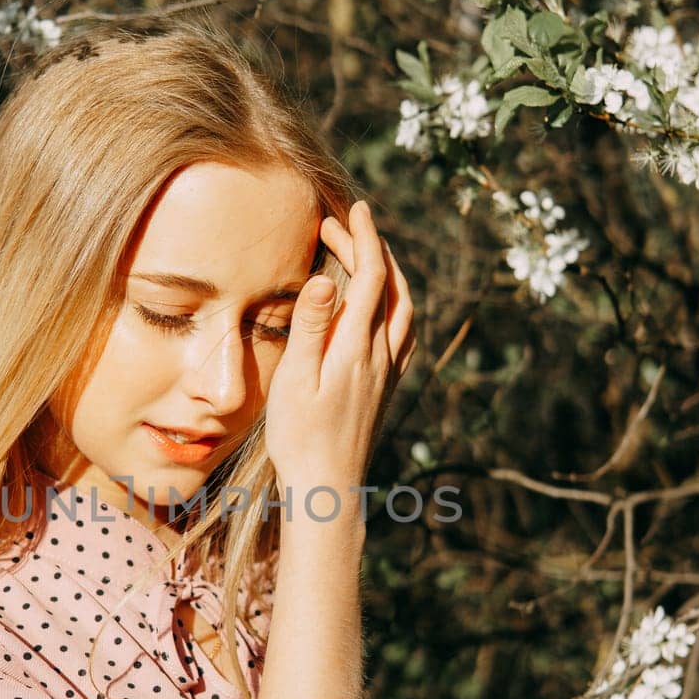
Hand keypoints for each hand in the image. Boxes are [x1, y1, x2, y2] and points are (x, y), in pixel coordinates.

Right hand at [319, 203, 416, 452]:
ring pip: (404, 310)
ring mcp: (387, 374)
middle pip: (391, 288)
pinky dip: (396, 306)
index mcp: (356, 348)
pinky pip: (403, 334)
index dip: (364, 238)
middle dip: (372, 249)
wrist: (328, 489)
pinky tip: (381, 308)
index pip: (371, 278)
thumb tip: (321, 277)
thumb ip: (309, 326)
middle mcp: (381, 356)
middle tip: (342, 226)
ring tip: (365, 255)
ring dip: (389, 275)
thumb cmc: (301, 438)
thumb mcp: (294, 380)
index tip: (353, 209)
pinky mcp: (386, 389)